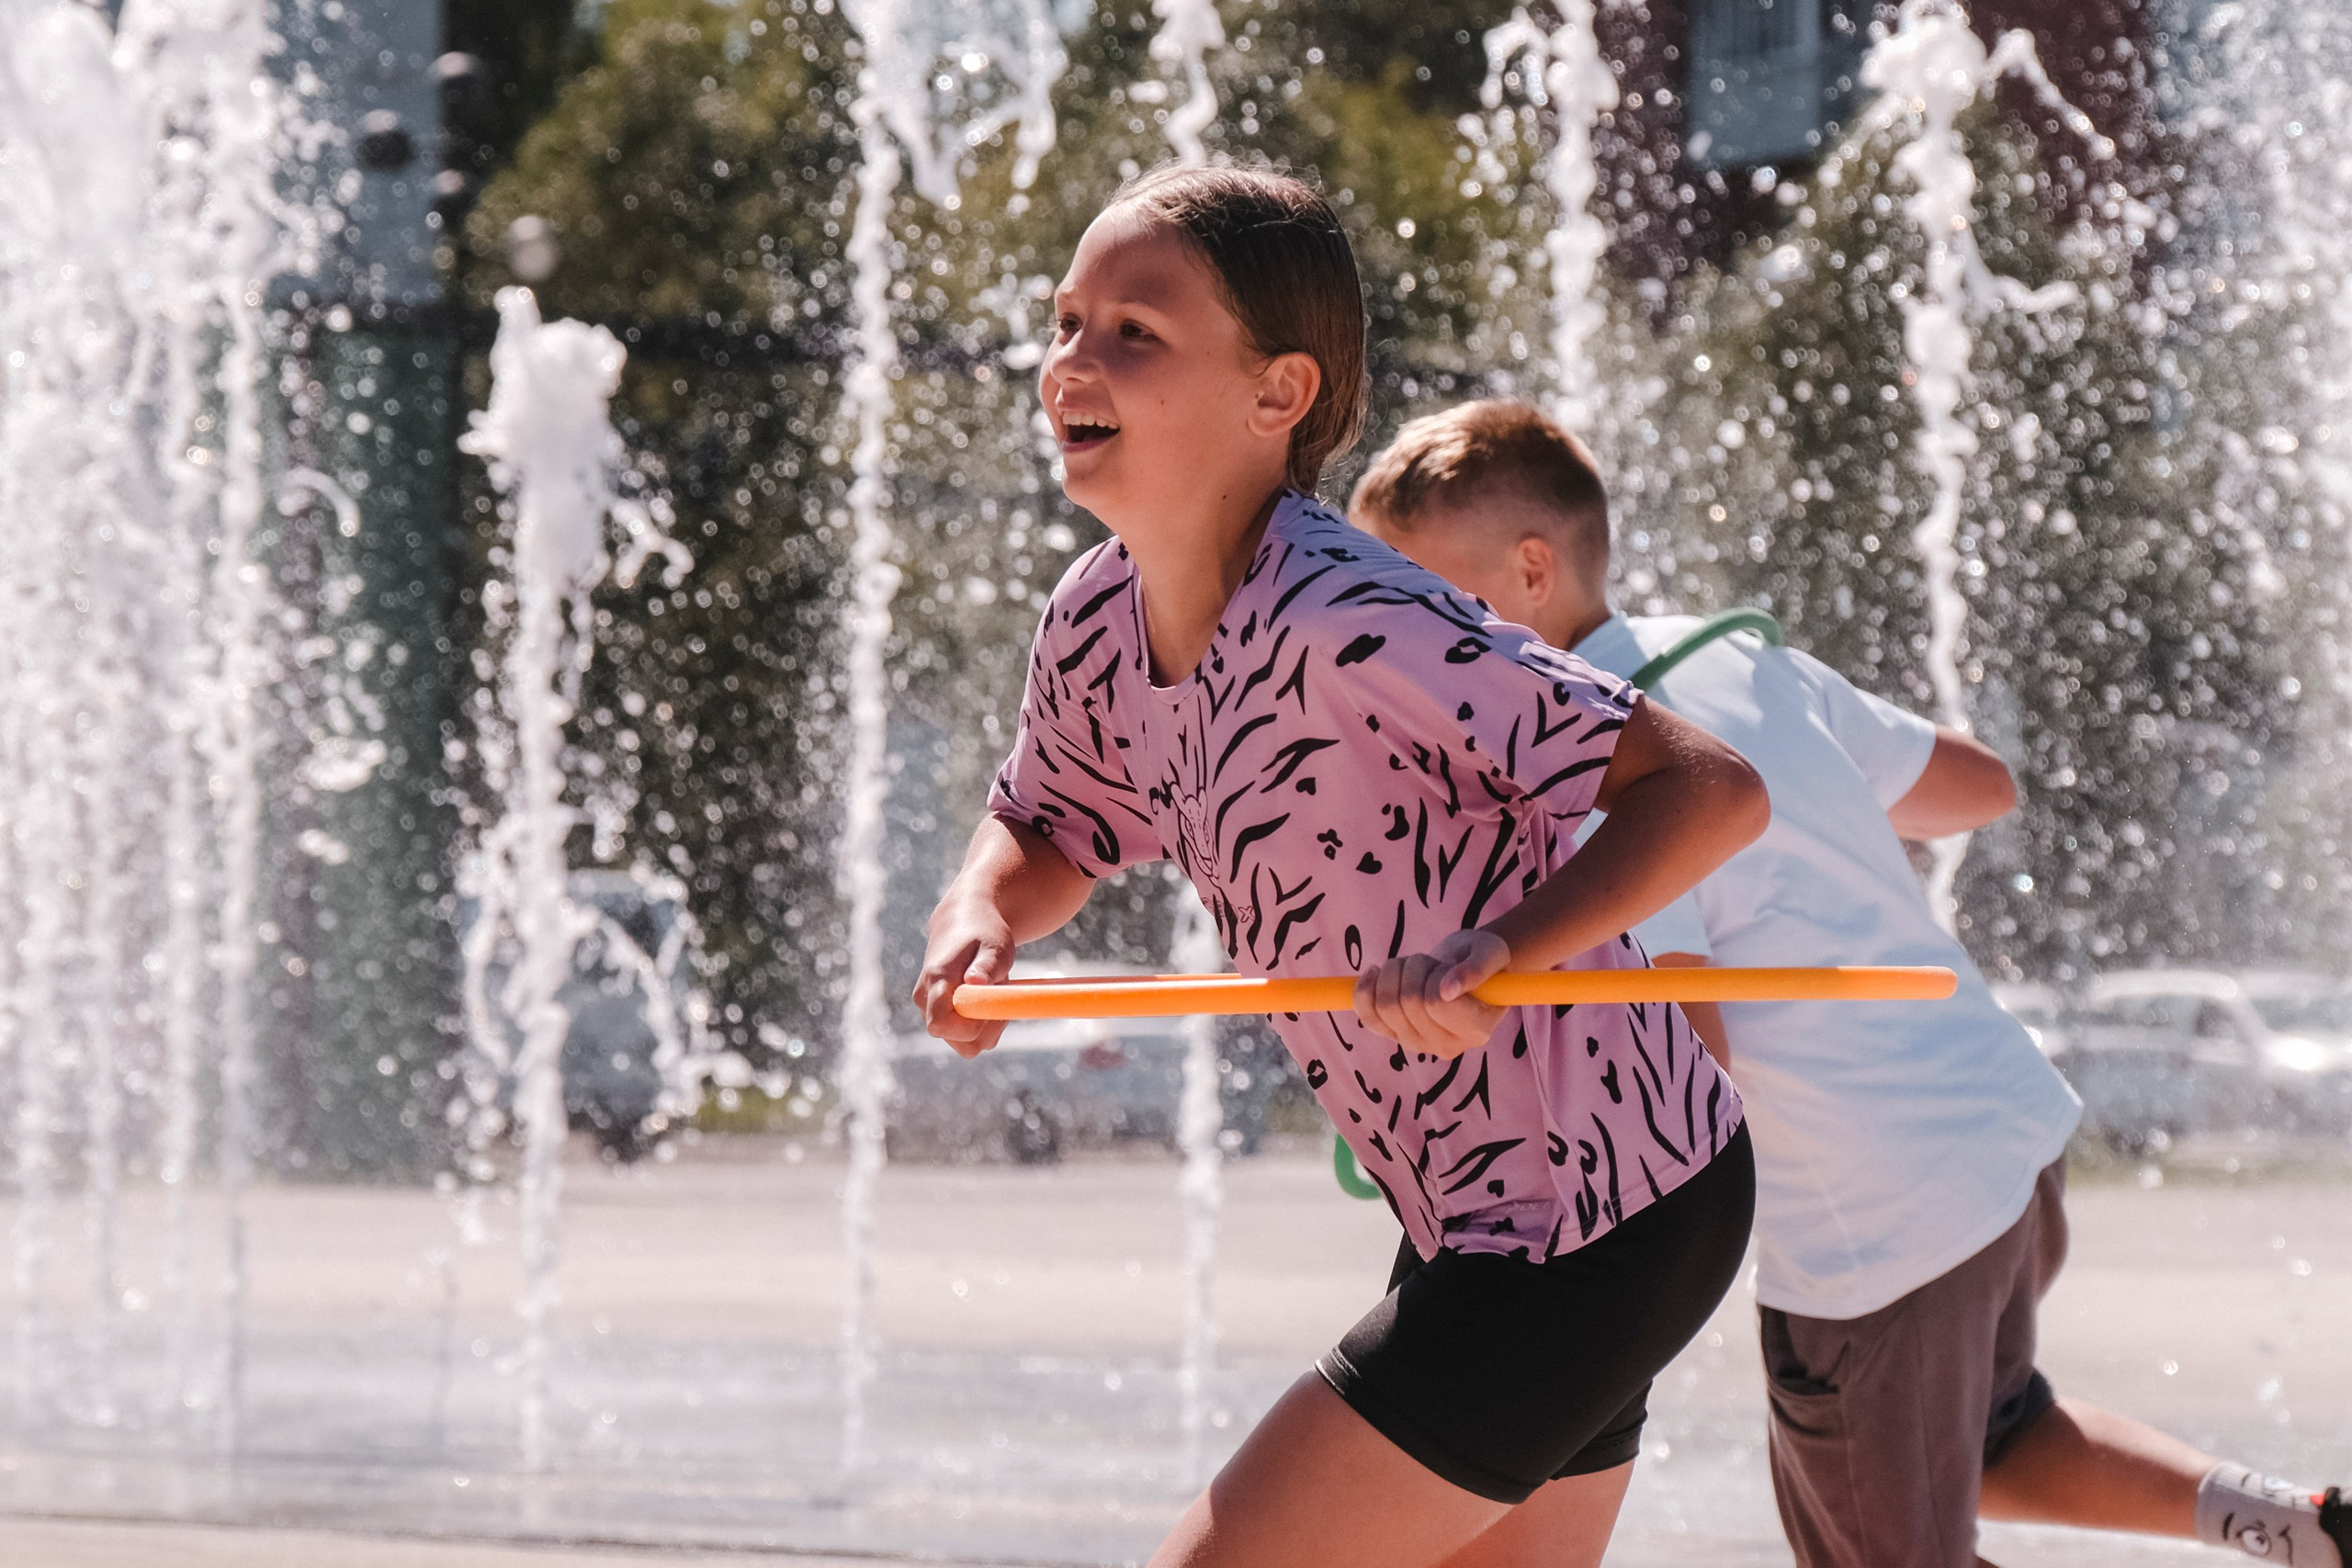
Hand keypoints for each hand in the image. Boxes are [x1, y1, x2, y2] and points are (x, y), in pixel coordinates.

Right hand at [913, 898, 1015, 1058]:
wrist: (963, 922)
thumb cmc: (983, 933)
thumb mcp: (994, 945)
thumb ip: (986, 965)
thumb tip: (975, 982)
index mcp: (935, 981)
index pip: (941, 1025)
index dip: (970, 1026)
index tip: (989, 1004)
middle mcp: (925, 1000)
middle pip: (958, 1042)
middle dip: (987, 1027)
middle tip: (999, 992)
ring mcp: (930, 1011)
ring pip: (966, 1043)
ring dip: (987, 1024)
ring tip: (990, 988)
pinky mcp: (940, 1016)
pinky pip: (968, 1038)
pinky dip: (983, 1023)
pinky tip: (984, 996)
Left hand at [1353, 928, 1511, 1058]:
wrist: (1464, 966)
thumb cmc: (1482, 958)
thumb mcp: (1489, 952)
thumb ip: (1476, 969)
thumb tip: (1447, 991)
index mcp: (1476, 1030)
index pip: (1437, 1004)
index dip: (1433, 976)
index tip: (1446, 965)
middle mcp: (1447, 1046)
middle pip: (1408, 1004)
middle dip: (1413, 968)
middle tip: (1428, 962)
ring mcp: (1419, 1044)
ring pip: (1386, 1008)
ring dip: (1392, 973)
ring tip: (1411, 966)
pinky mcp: (1396, 1037)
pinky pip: (1368, 1017)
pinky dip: (1364, 990)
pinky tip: (1374, 971)